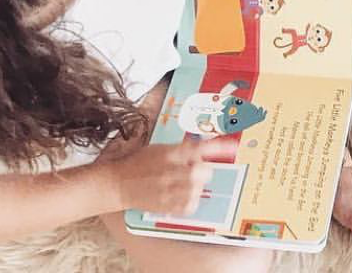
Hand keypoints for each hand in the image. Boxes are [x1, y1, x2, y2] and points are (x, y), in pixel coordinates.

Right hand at [113, 136, 237, 215]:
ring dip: (198, 185)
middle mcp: (171, 171)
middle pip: (202, 172)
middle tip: (197, 169)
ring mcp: (168, 190)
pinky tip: (185, 195)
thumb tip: (203, 146)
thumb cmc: (139, 162)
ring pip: (197, 189)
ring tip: (187, 183)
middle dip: (204, 170)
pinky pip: (188, 206)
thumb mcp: (160, 148)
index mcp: (170, 153)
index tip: (233, 146)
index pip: (199, 148)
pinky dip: (191, 201)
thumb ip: (182, 148)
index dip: (218, 147)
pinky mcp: (165, 206)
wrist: (119, 183)